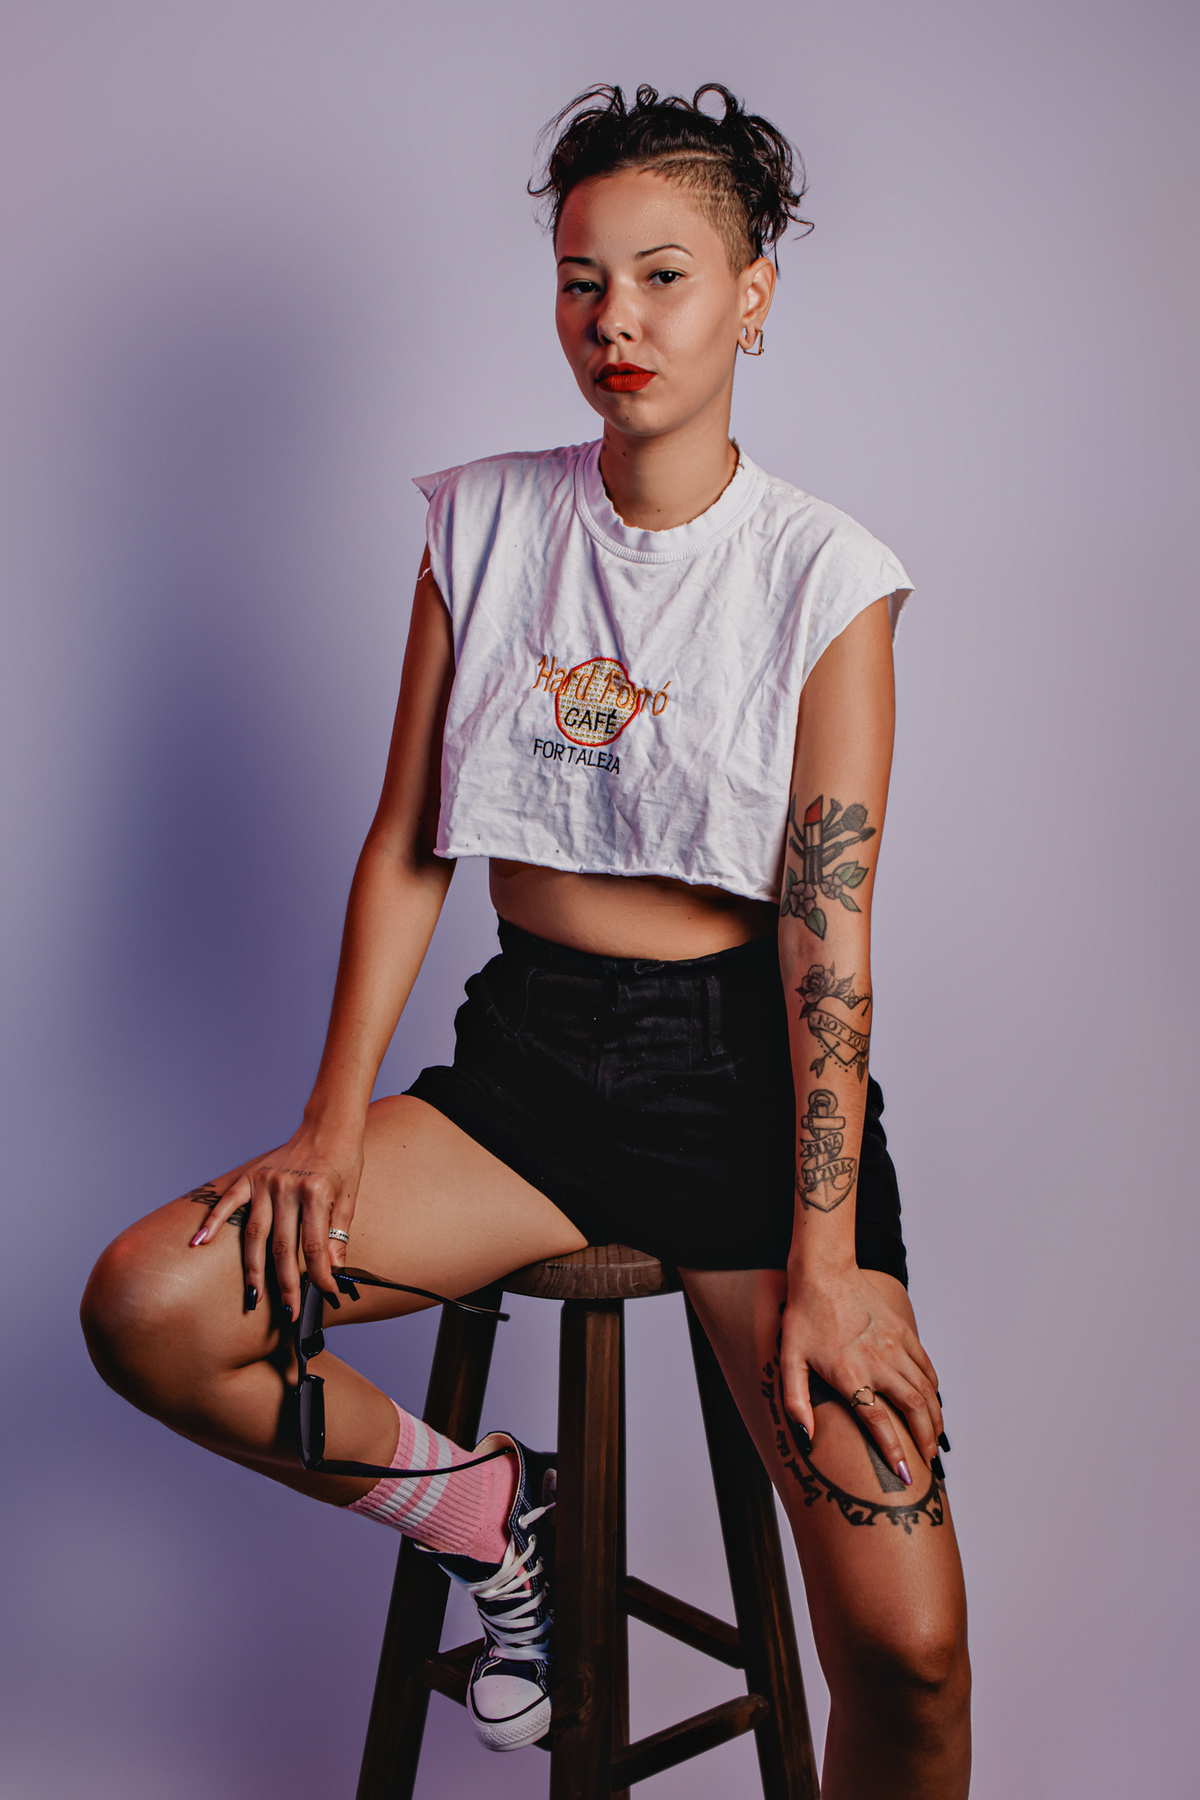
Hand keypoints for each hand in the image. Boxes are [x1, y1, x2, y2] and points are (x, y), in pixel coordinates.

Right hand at [187, 1124, 363, 1317]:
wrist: (327, 1127)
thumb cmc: (342, 1163)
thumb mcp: (350, 1198)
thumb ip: (338, 1235)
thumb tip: (332, 1271)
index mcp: (316, 1192)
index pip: (314, 1245)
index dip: (320, 1274)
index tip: (326, 1294)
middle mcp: (287, 1188)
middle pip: (282, 1246)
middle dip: (286, 1283)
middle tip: (288, 1311)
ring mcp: (265, 1182)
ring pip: (255, 1234)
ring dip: (254, 1268)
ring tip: (255, 1296)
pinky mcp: (250, 1177)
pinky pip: (228, 1203)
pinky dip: (212, 1222)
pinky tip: (199, 1243)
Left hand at [780, 1265, 943, 1482]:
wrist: (824, 1272)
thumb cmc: (803, 1316)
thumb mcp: (789, 1359)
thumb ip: (796, 1401)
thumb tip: (805, 1437)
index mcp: (850, 1373)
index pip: (879, 1422)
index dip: (894, 1451)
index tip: (905, 1475)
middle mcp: (878, 1361)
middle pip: (913, 1409)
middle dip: (925, 1440)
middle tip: (927, 1462)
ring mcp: (895, 1345)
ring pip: (925, 1390)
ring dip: (935, 1419)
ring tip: (935, 1440)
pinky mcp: (903, 1332)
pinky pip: (926, 1366)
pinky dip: (933, 1389)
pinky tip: (933, 1403)